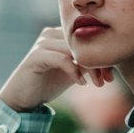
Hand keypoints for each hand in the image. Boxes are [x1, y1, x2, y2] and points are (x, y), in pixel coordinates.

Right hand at [0, 28, 114, 113]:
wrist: (22, 98)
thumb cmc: (48, 84)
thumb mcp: (73, 71)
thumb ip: (87, 63)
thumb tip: (111, 62)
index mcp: (60, 34)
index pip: (87, 38)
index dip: (102, 55)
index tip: (110, 75)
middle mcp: (51, 34)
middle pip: (83, 43)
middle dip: (99, 62)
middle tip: (107, 80)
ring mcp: (42, 43)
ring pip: (74, 51)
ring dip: (90, 68)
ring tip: (98, 84)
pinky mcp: (36, 56)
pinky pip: (62, 59)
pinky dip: (74, 71)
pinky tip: (81, 83)